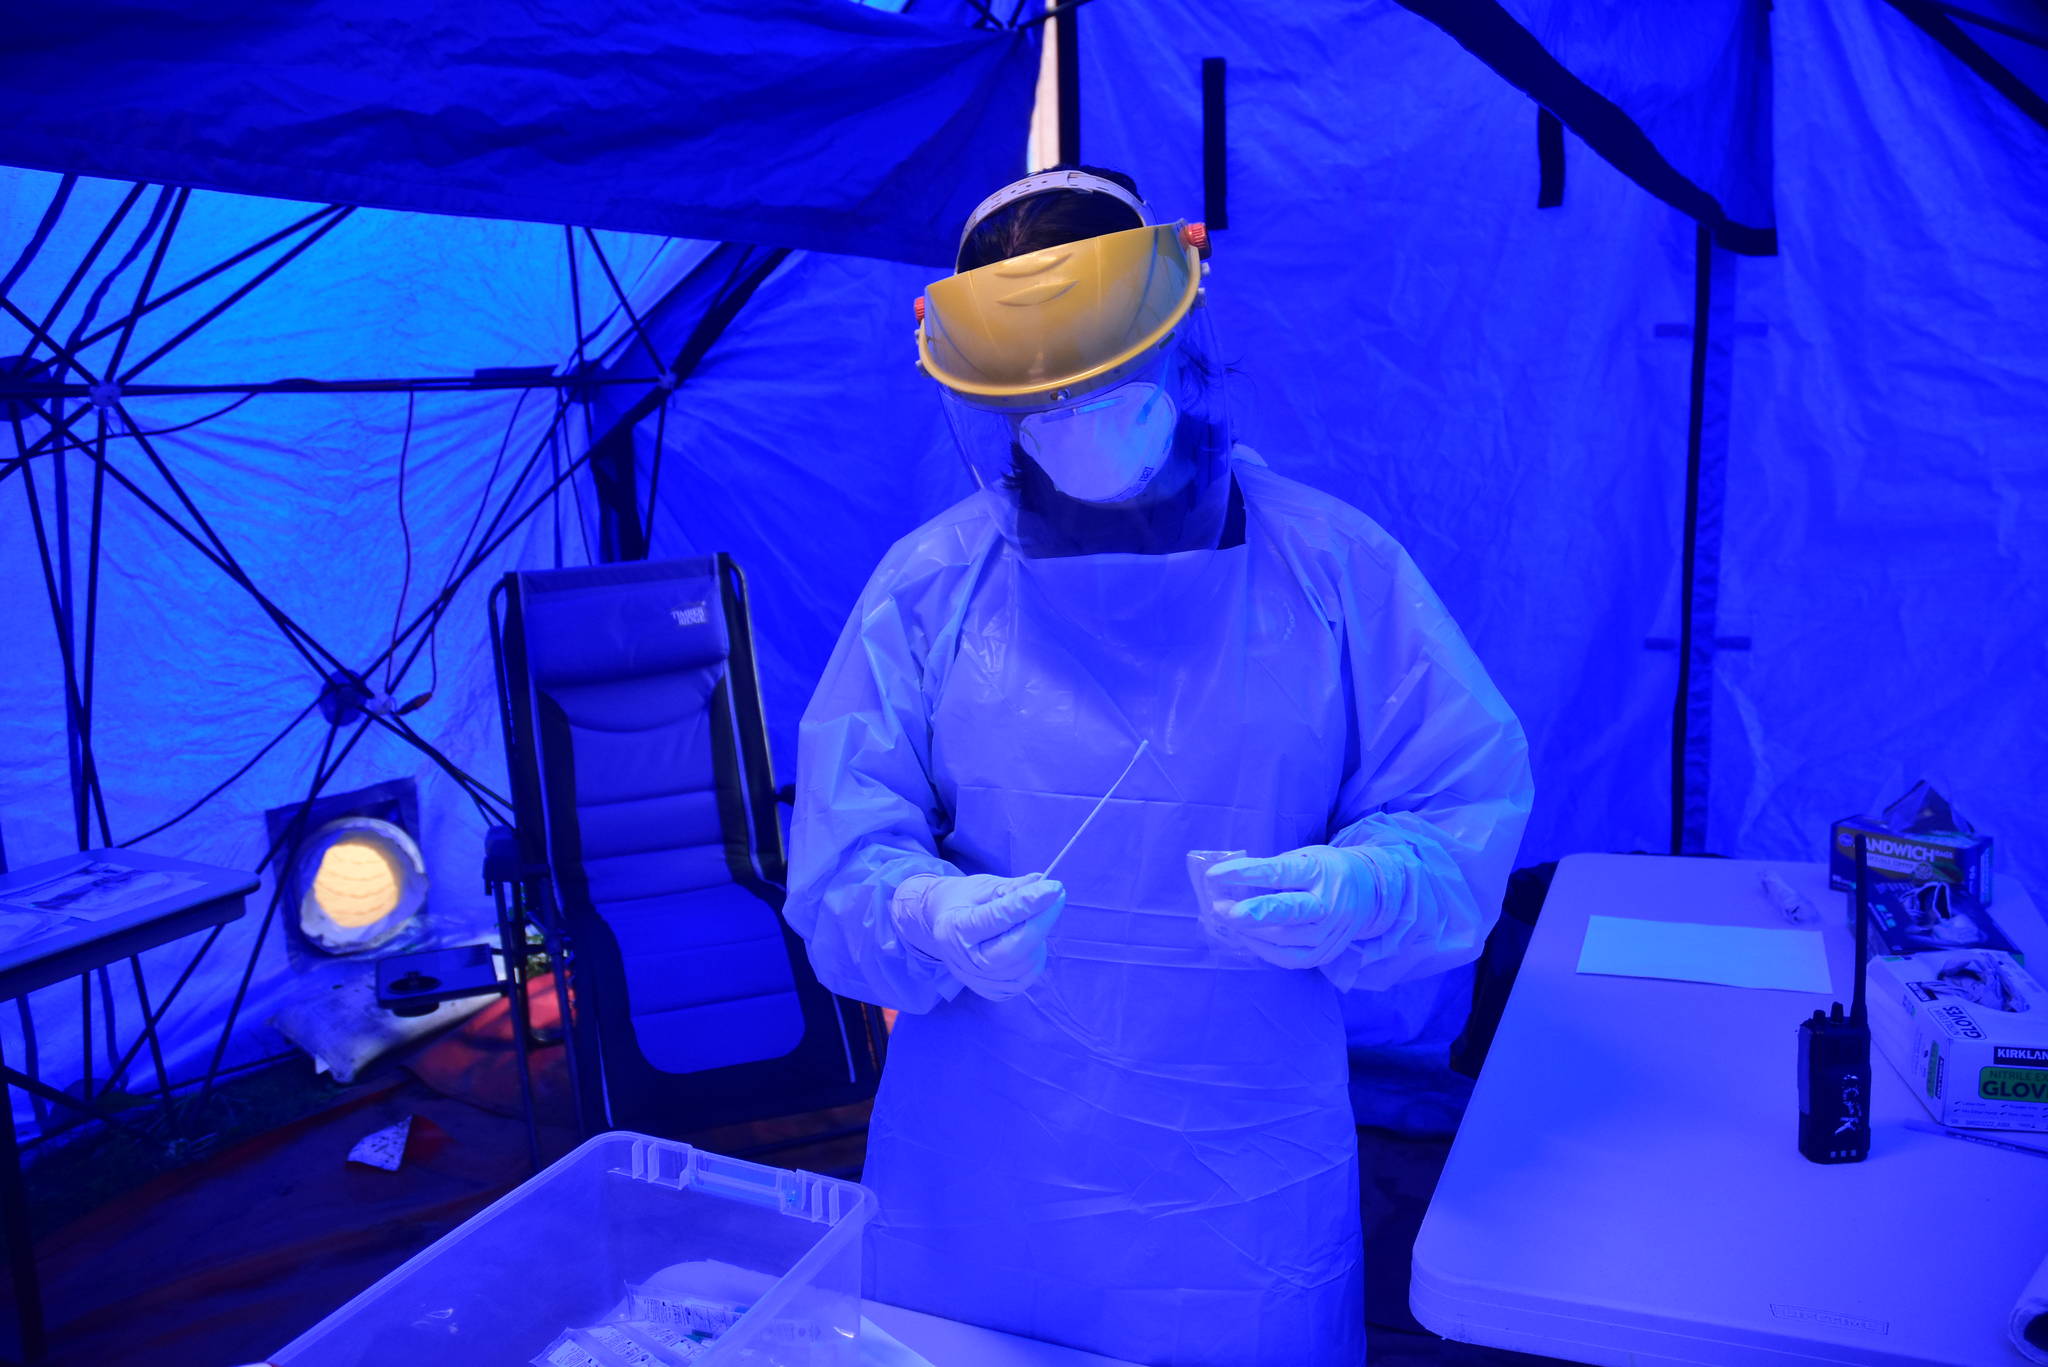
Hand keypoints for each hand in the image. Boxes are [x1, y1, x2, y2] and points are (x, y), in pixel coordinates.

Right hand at [891, 872, 1065, 1000]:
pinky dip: (1035, 955)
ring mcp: (979, 981)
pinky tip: (1029, 940)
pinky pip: (1027, 976)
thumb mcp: (983, 887)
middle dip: (1042, 921)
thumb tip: (1041, 883)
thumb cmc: (965, 902)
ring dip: (1039, 937)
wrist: (943, 927)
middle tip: (1057, 896)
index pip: (997, 918)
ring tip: (1034, 917)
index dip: (1028, 903)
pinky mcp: (994, 992)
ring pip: (1025, 963)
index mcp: (954, 929)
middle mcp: (964, 962)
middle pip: (1014, 948)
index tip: (1053, 887)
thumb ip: (1011, 888)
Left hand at [1204, 845, 1387, 969]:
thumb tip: (1228, 883)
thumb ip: (1271, 869)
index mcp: (1320, 871)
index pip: (1280, 872)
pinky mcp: (1327, 952)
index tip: (1214, 875)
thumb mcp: (1304, 857)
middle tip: (1222, 910)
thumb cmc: (1325, 869)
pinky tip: (1249, 939)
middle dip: (1254, 913)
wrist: (1369, 892)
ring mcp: (1330, 931)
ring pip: (1286, 939)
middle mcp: (1328, 902)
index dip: (1246, 874)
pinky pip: (1292, 959)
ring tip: (1228, 920)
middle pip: (1290, 911)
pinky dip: (1266, 951)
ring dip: (1251, 932)